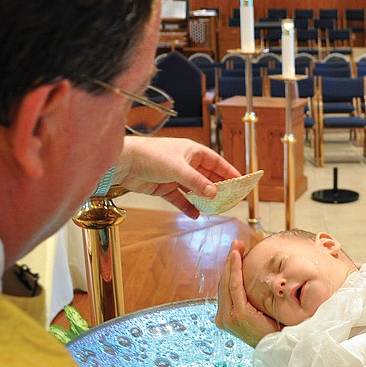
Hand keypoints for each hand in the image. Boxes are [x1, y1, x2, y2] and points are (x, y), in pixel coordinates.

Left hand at [114, 136, 240, 217]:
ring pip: (194, 190)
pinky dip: (187, 206)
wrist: (124, 163)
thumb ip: (197, 182)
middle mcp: (186, 163)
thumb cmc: (150, 156)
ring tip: (215, 209)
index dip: (229, 172)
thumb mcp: (178, 169)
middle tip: (230, 199)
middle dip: (218, 189)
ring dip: (203, 199)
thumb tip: (214, 193)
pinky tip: (195, 214)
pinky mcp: (164, 187)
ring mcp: (175, 176)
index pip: (216, 162)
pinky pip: (180, 199)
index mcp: (192, 152)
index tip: (241, 181)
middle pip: (207, 177)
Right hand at [215, 240, 279, 346]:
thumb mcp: (257, 312)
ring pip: (227, 282)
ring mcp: (228, 317)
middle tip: (236, 244)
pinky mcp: (237, 315)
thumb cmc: (272, 331)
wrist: (279, 347)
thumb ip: (249, 301)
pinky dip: (234, 270)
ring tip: (237, 246)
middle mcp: (222, 318)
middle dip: (229, 261)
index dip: (229, 269)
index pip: (225, 289)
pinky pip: (234, 287)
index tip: (235, 252)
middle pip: (224, 283)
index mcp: (226, 317)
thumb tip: (254, 282)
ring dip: (231, 262)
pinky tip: (237, 257)